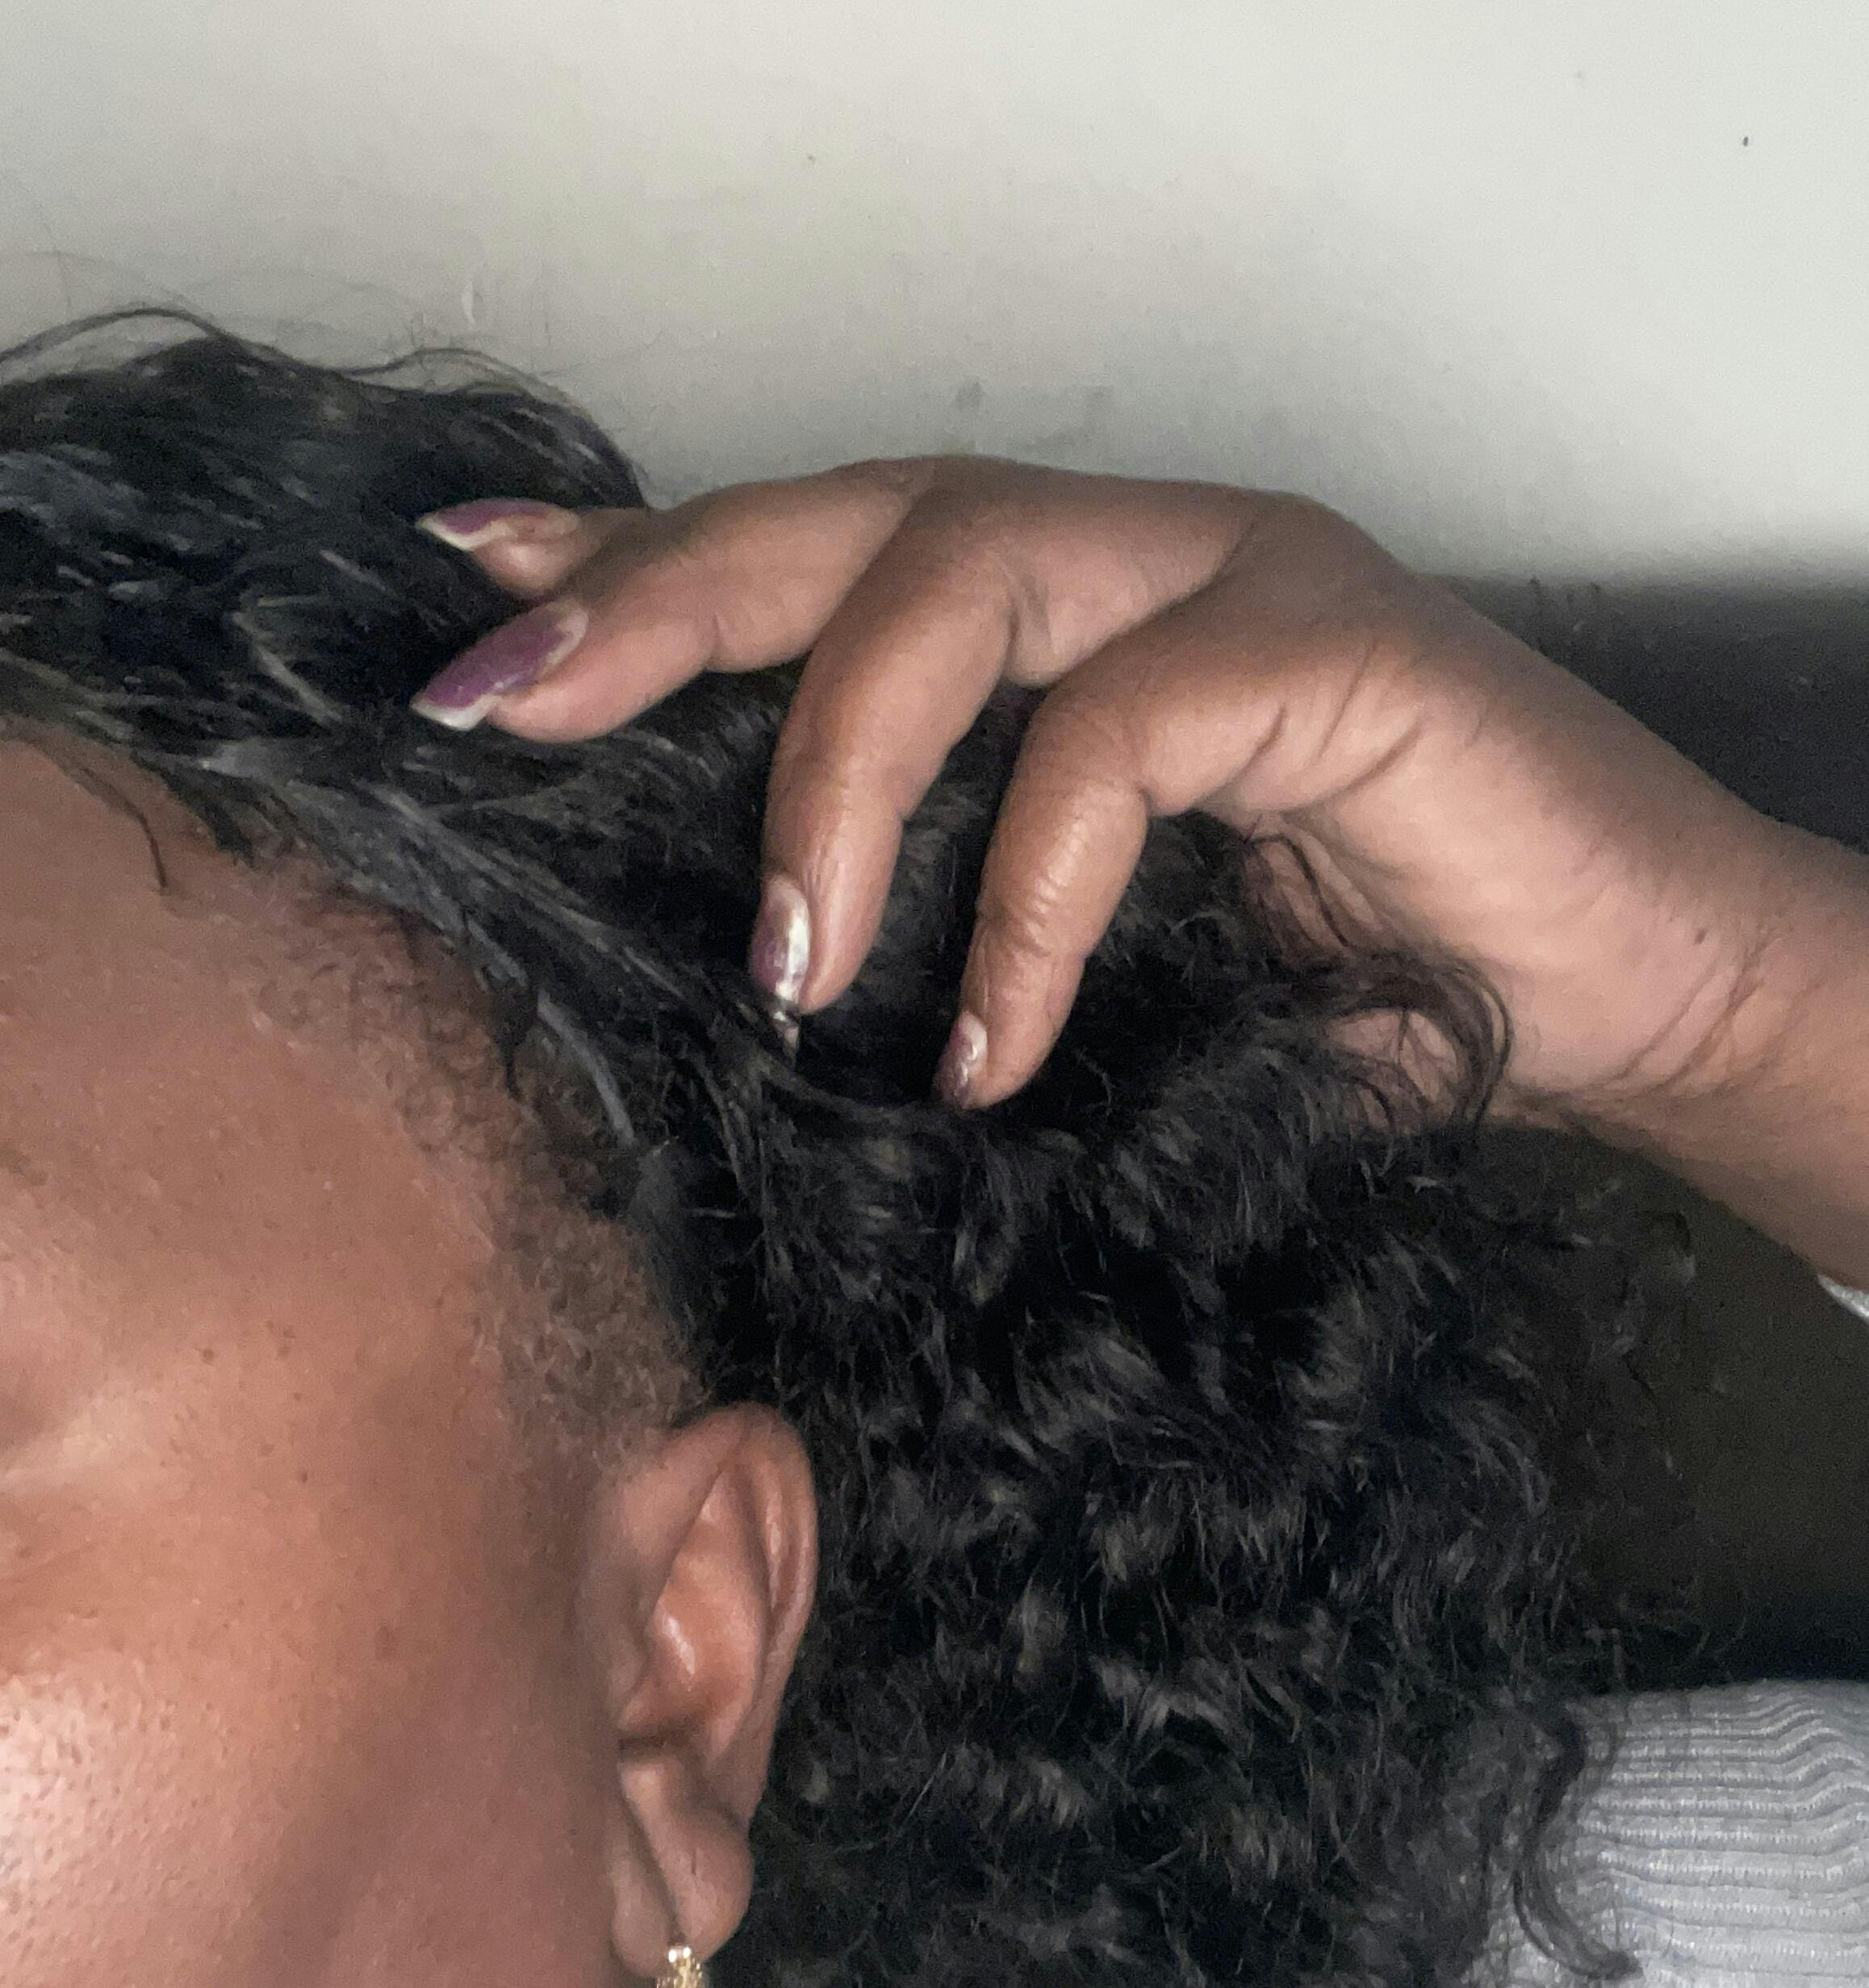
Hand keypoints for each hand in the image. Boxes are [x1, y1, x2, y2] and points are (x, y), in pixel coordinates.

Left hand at [408, 462, 1824, 1144]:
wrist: (1633, 1006)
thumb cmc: (1365, 991)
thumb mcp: (1111, 959)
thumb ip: (966, 926)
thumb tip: (762, 987)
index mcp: (1067, 617)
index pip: (818, 556)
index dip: (640, 568)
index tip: (472, 607)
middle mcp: (1136, 558)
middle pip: (852, 517)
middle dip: (657, 602)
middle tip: (502, 701)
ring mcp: (1236, 579)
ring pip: (963, 575)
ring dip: (833, 765)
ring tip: (792, 962)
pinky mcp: (1336, 650)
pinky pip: (1122, 735)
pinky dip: (1031, 893)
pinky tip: (995, 1041)